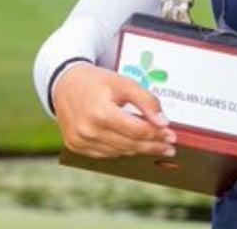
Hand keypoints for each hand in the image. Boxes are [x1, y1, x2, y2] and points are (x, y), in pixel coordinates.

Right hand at [51, 63, 176, 158]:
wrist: (64, 83)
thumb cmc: (97, 82)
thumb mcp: (124, 83)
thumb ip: (146, 101)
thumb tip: (163, 123)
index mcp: (101, 113)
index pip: (137, 130)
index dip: (157, 134)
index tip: (172, 136)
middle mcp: (88, 130)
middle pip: (130, 144)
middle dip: (153, 146)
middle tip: (169, 147)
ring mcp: (80, 141)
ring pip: (119, 152)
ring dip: (138, 149)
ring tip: (154, 146)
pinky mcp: (75, 146)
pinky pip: (105, 154)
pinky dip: (121, 150)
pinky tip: (132, 145)